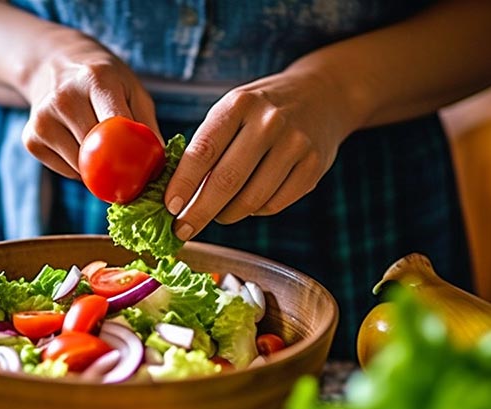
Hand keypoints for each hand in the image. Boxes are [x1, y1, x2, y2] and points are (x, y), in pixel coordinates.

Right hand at [20, 33, 159, 178]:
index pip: (116, 127)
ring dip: (96, 169)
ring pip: (79, 166)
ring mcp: (43, 119)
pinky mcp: (31, 138)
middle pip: (97, 152)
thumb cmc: (103, 80)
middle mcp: (64, 98)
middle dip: (115, 164)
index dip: (131, 153)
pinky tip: (79, 147)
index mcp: (95, 79)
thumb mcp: (131, 89)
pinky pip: (64, 171)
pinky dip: (78, 169)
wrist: (54, 64)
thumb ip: (147, 124)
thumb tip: (159, 164)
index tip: (143, 169)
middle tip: (127, 164)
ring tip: (99, 148)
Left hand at [163, 70, 356, 239]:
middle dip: (199, 212)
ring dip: (227, 215)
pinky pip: (274, 204)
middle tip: (182, 230)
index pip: (203, 151)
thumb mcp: (233, 111)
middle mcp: (269, 122)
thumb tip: (178, 195)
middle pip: (226, 181)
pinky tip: (249, 201)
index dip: (183, 184)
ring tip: (217, 213)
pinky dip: (255, 210)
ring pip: (251, 200)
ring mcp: (295, 145)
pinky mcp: (313, 167)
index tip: (169, 208)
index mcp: (239, 105)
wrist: (321, 95)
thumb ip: (208, 146)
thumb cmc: (264, 109)